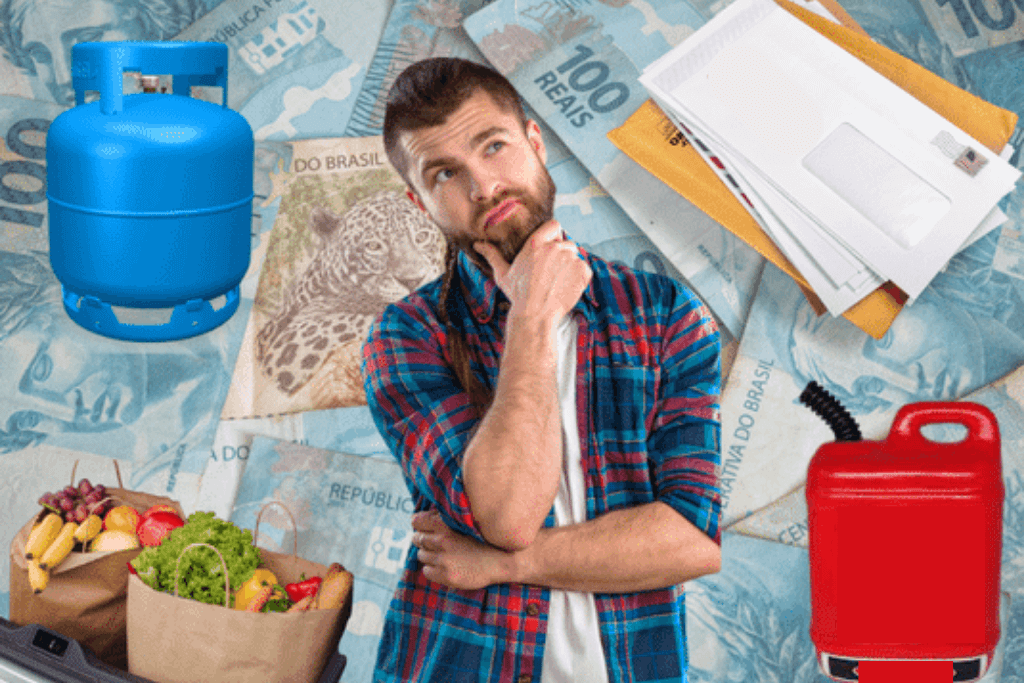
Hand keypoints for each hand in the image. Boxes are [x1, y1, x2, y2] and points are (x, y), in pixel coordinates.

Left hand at [411, 510, 514, 589]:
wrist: (501, 561)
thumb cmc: (484, 539)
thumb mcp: (466, 522)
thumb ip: (446, 519)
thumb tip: (424, 516)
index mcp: (446, 525)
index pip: (417, 521)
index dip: (419, 523)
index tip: (422, 526)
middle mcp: (443, 541)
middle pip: (417, 538)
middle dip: (422, 539)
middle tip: (433, 542)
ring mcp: (444, 560)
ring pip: (421, 555)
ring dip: (428, 554)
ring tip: (442, 554)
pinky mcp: (446, 576)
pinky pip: (426, 571)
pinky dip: (432, 568)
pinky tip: (444, 565)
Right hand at [473, 220, 591, 322]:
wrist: (535, 316)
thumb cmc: (518, 295)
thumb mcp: (503, 274)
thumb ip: (493, 255)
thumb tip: (478, 245)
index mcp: (536, 244)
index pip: (554, 225)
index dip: (554, 235)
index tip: (551, 246)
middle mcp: (555, 248)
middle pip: (567, 243)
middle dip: (562, 254)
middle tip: (552, 272)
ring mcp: (570, 259)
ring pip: (576, 256)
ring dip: (570, 266)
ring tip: (557, 282)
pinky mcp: (582, 272)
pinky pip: (585, 269)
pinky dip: (579, 277)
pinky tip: (566, 287)